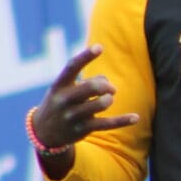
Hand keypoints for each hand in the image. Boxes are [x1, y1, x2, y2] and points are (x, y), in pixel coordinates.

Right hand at [30, 44, 137, 174]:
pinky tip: (136, 118)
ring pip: (101, 104)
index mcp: (59, 86)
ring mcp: (73, 116)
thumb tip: (108, 83)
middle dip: (106, 85)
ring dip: (109, 99)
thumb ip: (87, 81)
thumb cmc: (61, 102)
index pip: (71, 67)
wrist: (44, 132)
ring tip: (107, 100)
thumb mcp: (65, 89)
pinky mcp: (83, 129)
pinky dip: (122, 120)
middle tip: (110, 89)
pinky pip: (107, 124)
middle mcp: (64, 100)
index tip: (100, 47)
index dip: (85, 56)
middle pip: (92, 87)